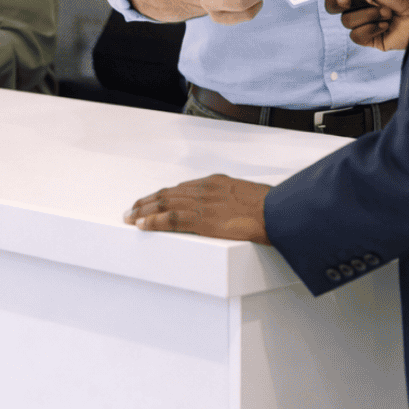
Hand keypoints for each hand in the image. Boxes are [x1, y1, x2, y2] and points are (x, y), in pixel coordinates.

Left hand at [124, 174, 271, 241]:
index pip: (181, 189)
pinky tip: (143, 225)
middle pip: (168, 194)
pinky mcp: (203, 219)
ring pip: (165, 204)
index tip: (151, 200)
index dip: (163, 195)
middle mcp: (205, 189)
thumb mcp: (247, 196)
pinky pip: (171, 219)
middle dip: (148, 202)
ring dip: (144, 211)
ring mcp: (202, 203)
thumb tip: (231, 209)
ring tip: (130, 218)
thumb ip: (232, 200)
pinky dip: (154, 222)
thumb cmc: (270, 207)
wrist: (278, 212)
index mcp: (215, 183)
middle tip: (132, 209)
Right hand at [319, 0, 408, 50]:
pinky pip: (356, 36)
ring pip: (345, 22)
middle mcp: (361, 6)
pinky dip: (370, 29)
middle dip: (341, 3)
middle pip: (333, 7)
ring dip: (366, 15)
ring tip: (387, 11)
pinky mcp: (372, 38)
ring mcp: (366, 23)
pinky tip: (386, 24)